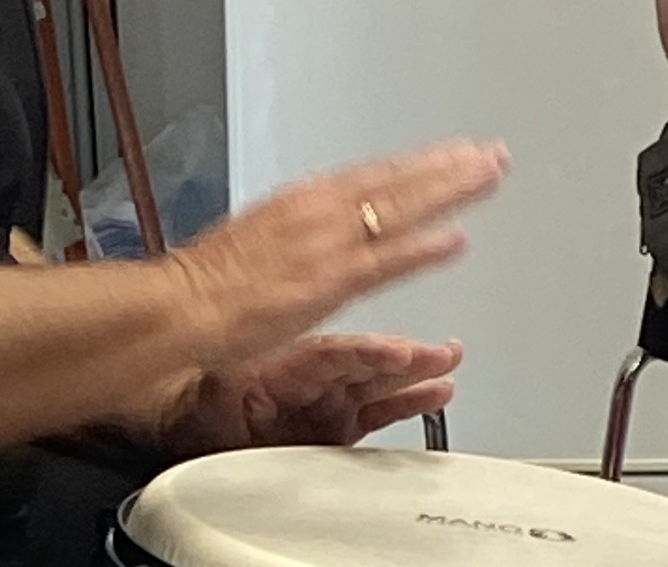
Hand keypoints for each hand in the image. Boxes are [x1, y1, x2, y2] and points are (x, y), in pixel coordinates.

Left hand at [155, 333, 463, 459]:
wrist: (187, 423)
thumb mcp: (209, 389)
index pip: (334, 354)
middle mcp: (313, 379)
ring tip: (447, 366)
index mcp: (285, 363)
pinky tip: (436, 393)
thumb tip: (220, 378)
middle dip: (407, 358)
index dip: (366, 354)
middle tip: (441, 353)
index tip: (397, 352)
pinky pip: (378, 412)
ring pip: (379, 384)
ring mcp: (327, 402)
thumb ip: (228, 382)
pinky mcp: (336, 427)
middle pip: (367, 364)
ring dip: (416, 374)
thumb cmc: (197, 403)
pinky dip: (408, 402)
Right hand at [165, 141, 505, 376]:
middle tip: (488, 156)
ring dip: (447, 191)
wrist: (179, 309)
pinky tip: (453, 240)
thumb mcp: (249, 248)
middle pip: (394, 181)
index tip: (448, 156)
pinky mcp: (327, 283)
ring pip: (399, 208)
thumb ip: (287, 242)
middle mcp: (316, 213)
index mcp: (298, 203)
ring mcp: (325, 246)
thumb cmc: (201, 289)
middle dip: (445, 167)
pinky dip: (422, 248)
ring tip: (487, 178)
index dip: (413, 166)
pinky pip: (385, 261)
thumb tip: (301, 244)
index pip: (369, 176)